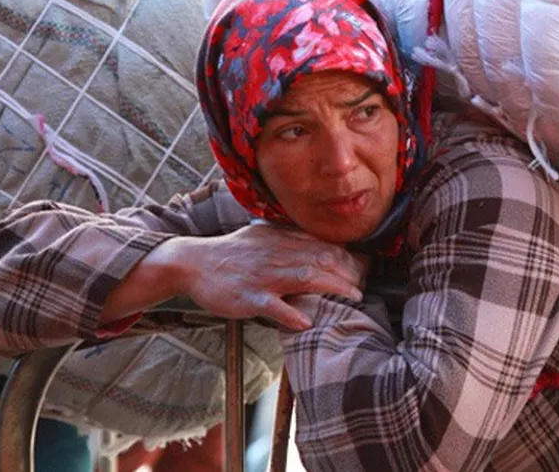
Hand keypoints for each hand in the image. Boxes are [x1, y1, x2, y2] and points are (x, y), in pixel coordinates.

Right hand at [158, 223, 368, 330]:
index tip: (366, 267)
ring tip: (353, 297)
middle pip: (322, 259)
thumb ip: (293, 239)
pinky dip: (290, 314)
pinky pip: (271, 305)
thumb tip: (324, 244)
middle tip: (365, 286)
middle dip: (349, 272)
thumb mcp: (264, 236)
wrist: (192, 263)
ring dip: (333, 286)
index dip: (350, 256)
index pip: (325, 245)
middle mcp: (277, 254)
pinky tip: (306, 322)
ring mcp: (263, 276)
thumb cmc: (232, 253)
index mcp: (282, 239)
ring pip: (304, 277)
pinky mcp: (248, 297)